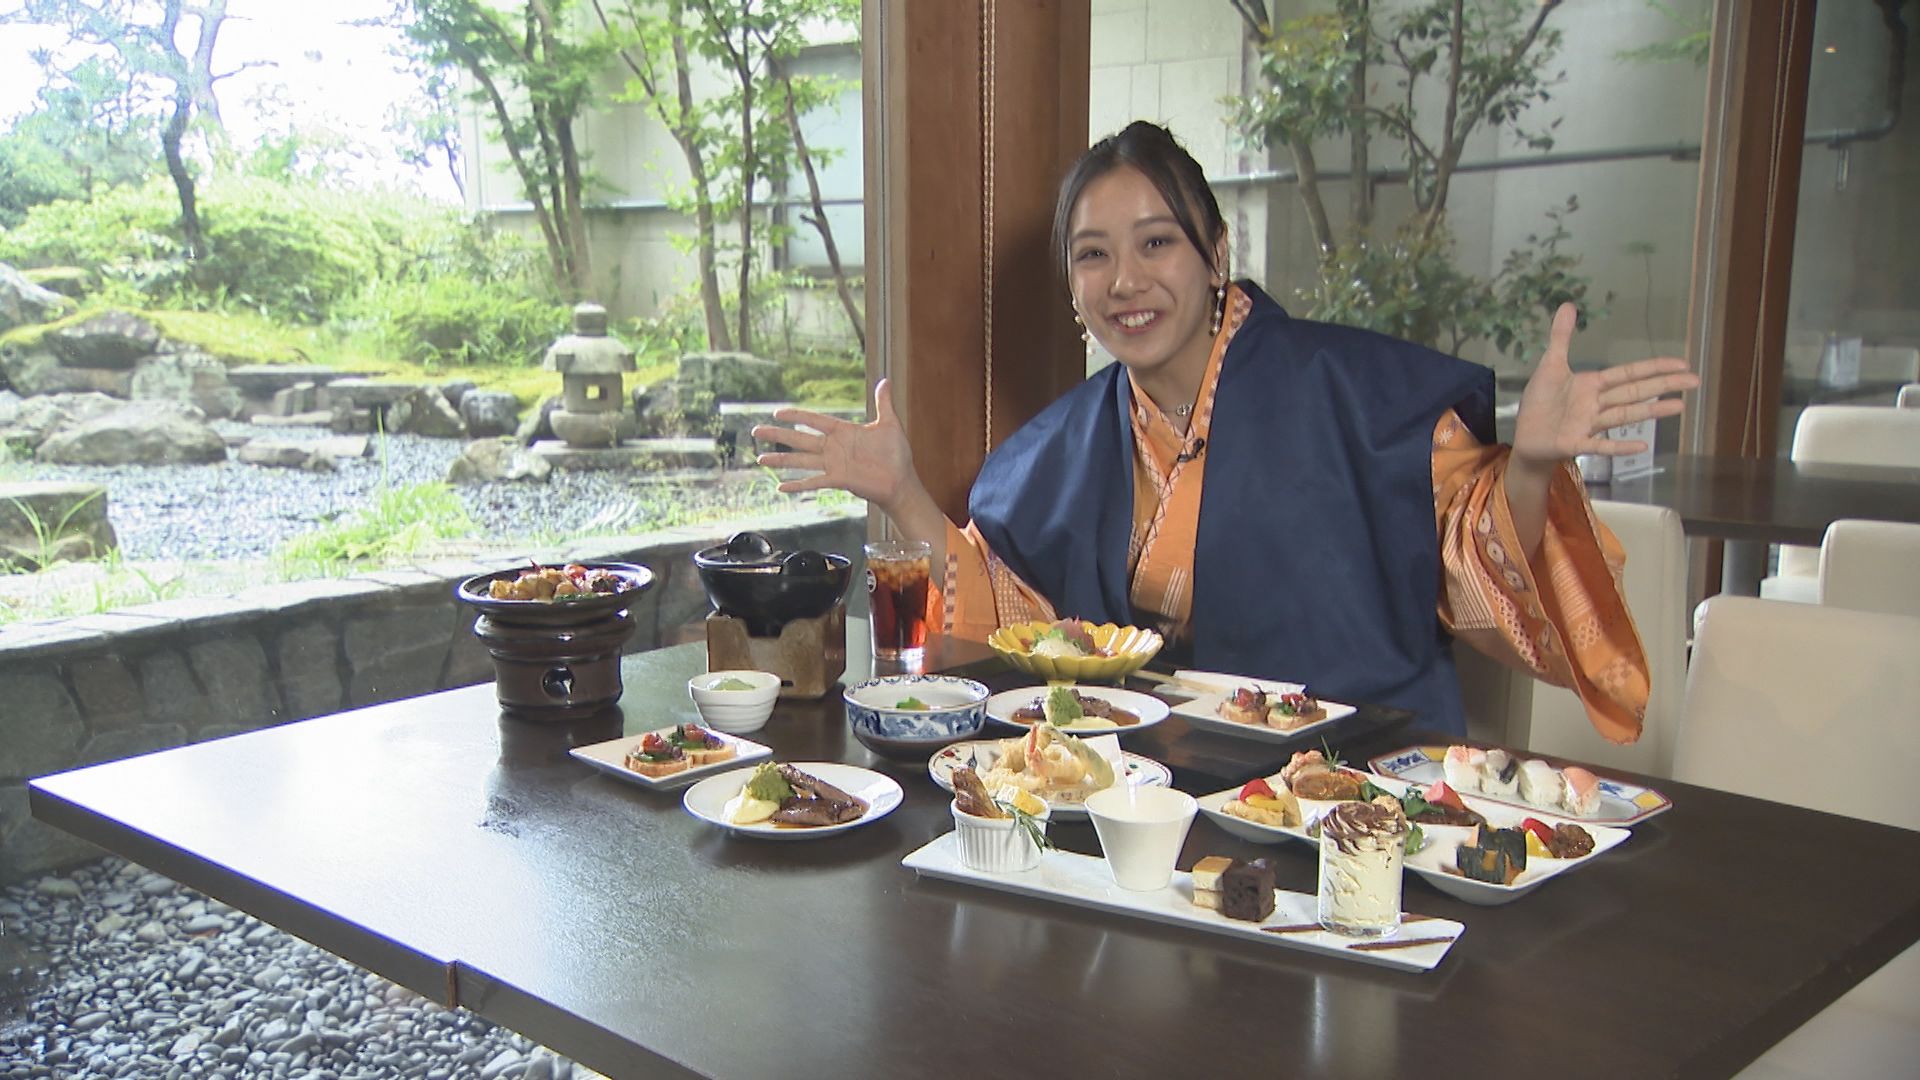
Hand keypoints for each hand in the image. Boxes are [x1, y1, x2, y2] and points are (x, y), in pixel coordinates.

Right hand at [752, 378, 922, 512]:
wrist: (901, 481)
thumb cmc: (896, 454)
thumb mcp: (889, 424)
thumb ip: (883, 403)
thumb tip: (885, 380)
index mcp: (843, 432)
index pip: (814, 420)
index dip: (796, 416)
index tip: (777, 412)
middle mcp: (834, 448)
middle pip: (799, 439)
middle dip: (778, 434)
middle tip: (756, 430)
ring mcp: (834, 465)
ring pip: (801, 460)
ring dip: (780, 459)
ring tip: (760, 459)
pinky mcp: (839, 480)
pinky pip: (814, 482)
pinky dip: (797, 485)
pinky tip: (780, 487)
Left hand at [1512, 303, 1699, 468]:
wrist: (1525, 436)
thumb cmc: (1541, 402)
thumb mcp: (1550, 365)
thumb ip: (1561, 337)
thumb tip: (1568, 304)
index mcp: (1593, 384)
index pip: (1629, 373)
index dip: (1654, 367)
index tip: (1681, 364)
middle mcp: (1597, 404)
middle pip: (1635, 392)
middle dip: (1664, 385)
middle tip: (1695, 381)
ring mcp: (1589, 425)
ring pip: (1624, 415)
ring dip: (1651, 411)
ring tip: (1679, 406)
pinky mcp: (1575, 443)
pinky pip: (1600, 445)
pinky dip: (1619, 446)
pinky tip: (1642, 447)